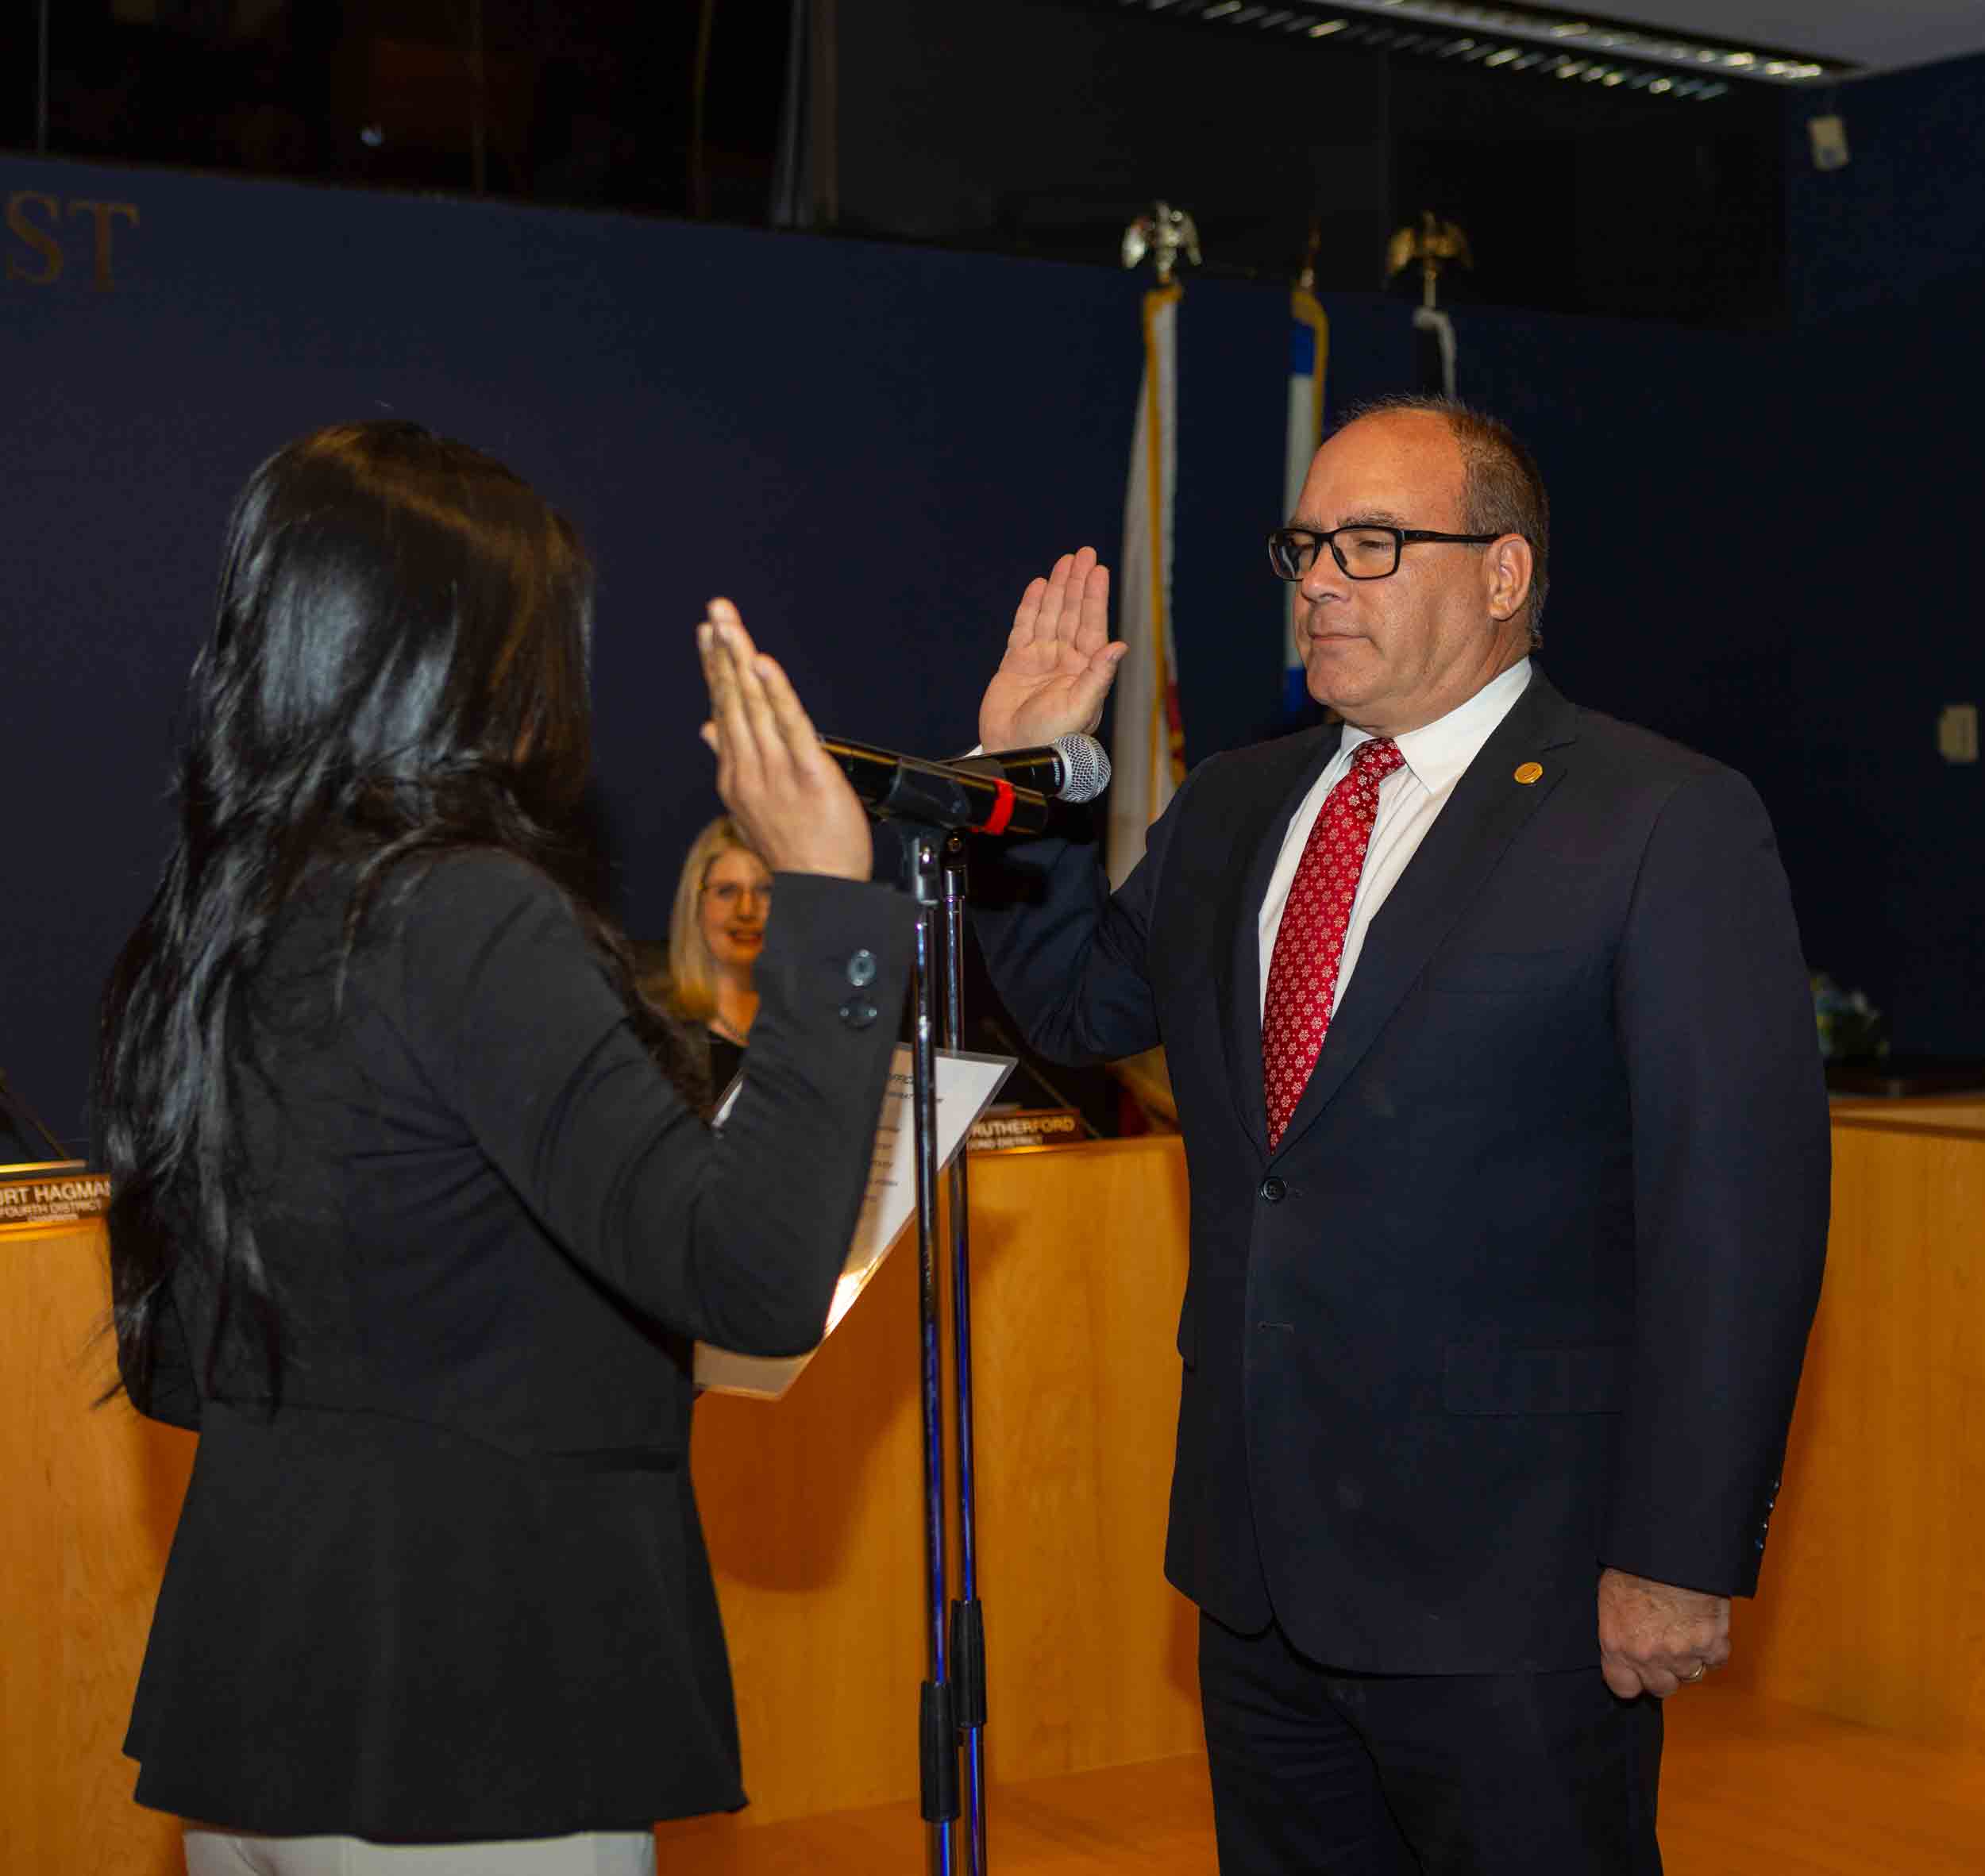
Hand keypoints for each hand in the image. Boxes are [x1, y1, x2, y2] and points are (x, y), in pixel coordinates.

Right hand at [698, 599, 870, 880]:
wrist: (819, 890)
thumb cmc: (793, 849)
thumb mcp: (750, 805)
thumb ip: (730, 760)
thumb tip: (706, 726)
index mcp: (735, 773)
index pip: (723, 709)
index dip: (715, 668)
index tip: (707, 633)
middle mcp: (748, 768)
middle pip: (732, 700)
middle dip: (722, 651)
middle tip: (715, 610)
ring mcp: (775, 770)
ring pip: (753, 705)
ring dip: (740, 659)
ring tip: (728, 624)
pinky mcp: (807, 773)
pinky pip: (789, 725)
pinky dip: (775, 692)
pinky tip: (762, 664)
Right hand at [978, 547, 1125, 750]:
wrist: (1016, 754)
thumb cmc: (1053, 739)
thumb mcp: (1081, 708)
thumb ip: (1099, 676)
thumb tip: (1119, 647)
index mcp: (1084, 670)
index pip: (1092, 624)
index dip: (1095, 596)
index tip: (1098, 570)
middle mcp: (1064, 661)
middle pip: (1073, 613)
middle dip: (1077, 583)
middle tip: (1083, 554)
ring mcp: (1039, 661)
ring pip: (1050, 616)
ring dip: (1057, 589)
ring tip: (1063, 562)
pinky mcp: (1015, 665)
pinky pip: (1023, 629)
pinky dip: (1030, 608)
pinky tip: (1038, 588)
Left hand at [1598, 1567, 1730, 1699]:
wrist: (1670, 1549)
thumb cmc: (1633, 1564)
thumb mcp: (1609, 1597)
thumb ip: (1617, 1631)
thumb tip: (1623, 1644)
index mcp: (1617, 1645)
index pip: (1623, 1687)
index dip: (1631, 1679)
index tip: (1636, 1671)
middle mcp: (1649, 1657)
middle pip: (1661, 1688)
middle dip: (1662, 1673)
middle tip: (1663, 1649)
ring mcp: (1683, 1654)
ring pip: (1690, 1676)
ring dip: (1688, 1660)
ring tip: (1683, 1633)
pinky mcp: (1713, 1644)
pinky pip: (1715, 1661)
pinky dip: (1712, 1649)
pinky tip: (1704, 1629)